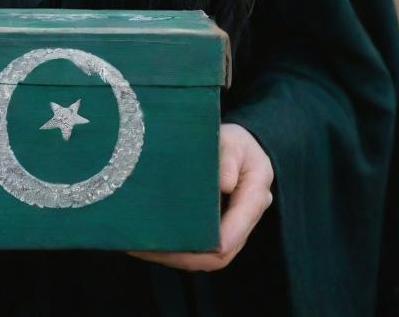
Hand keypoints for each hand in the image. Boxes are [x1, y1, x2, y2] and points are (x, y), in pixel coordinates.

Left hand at [126, 123, 273, 271]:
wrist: (240, 150)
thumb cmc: (235, 143)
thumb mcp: (233, 141)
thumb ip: (229, 158)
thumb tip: (224, 183)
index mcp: (255, 195)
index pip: (239, 225)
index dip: (218, 239)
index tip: (188, 241)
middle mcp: (245, 219)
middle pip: (222, 252)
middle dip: (187, 255)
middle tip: (152, 248)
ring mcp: (232, 229)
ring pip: (209, 257)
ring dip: (177, 256)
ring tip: (143, 248)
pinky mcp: (217, 231)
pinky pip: (201, 250)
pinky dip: (177, 251)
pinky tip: (150, 244)